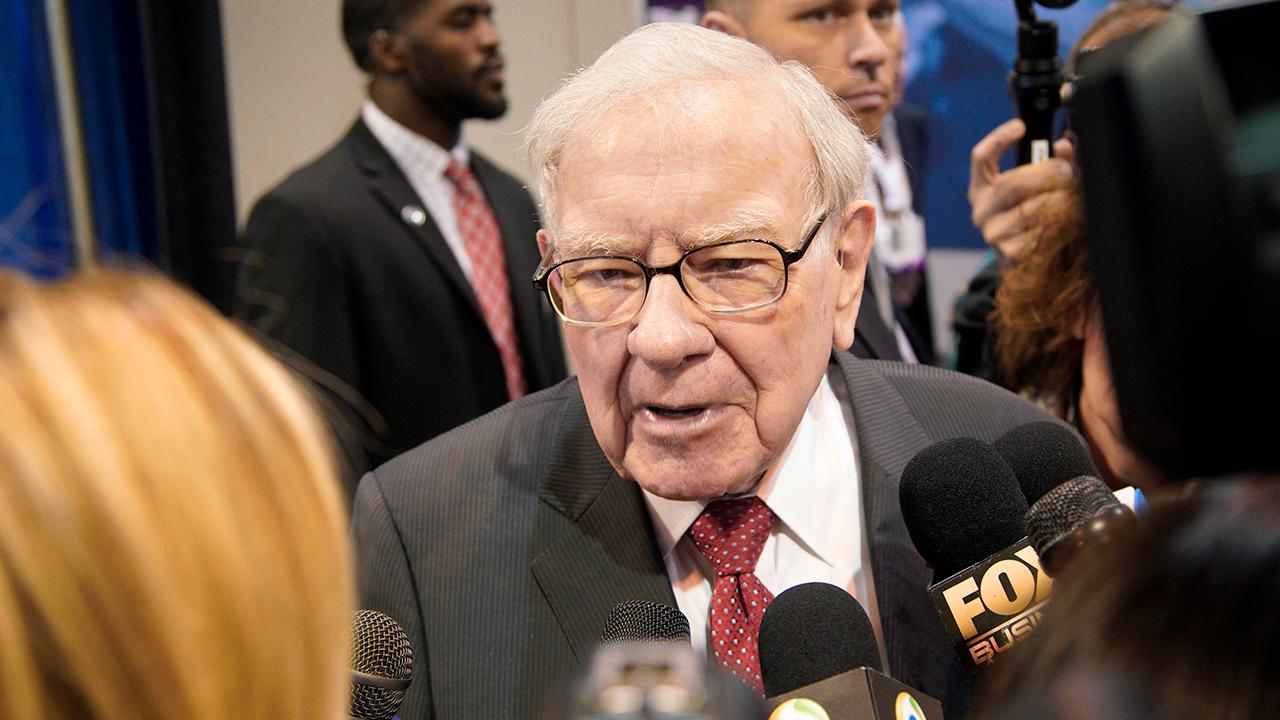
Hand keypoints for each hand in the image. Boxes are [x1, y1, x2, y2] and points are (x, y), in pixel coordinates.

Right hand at [969, 119, 1075, 263]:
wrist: (1028, 261)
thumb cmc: (1033, 215)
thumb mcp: (1036, 186)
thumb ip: (1053, 162)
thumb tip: (1064, 146)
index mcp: (983, 188)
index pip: (981, 159)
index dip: (998, 140)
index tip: (1019, 127)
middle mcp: (982, 210)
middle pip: (1011, 184)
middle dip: (1045, 174)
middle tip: (1066, 170)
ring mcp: (993, 234)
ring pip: (1030, 210)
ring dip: (1058, 201)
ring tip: (1073, 197)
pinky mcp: (1010, 253)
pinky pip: (1041, 233)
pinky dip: (1060, 225)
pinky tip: (1069, 221)